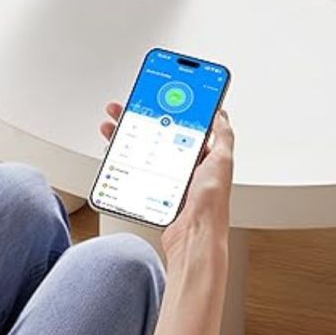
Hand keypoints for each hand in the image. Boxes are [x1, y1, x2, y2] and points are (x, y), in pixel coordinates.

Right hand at [99, 102, 233, 262]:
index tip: (154, 97)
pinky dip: (124, 160)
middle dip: (139, 118)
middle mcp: (187, 167)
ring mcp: (169, 179)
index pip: (183, 124)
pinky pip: (138, 171)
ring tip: (112, 126)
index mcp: (203, 156)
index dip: (168, 109)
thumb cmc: (211, 205)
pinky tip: (116, 152)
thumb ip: (223, 136)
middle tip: (123, 108)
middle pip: (158, 134)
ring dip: (126, 136)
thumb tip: (221, 113)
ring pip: (144, 150)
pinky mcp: (156, 192)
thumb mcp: (222, 161)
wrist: (194, 238)